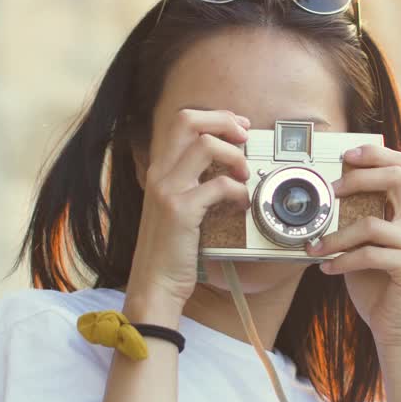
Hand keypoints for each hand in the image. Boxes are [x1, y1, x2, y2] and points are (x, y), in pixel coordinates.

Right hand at [122, 108, 251, 325]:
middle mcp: (159, 173)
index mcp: (159, 169)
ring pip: (206, 145)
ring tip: (244, 176)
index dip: (215, 117)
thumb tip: (227, 165)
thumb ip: (192, 183)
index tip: (239, 128)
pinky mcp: (180, 210)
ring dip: (235, 156)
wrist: (155, 284)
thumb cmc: (171, 249)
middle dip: (223, 121)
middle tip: (245, 138)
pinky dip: (239, 192)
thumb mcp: (176, 207)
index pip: (182, 120)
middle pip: (188, 120)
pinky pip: (219, 185)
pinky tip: (241, 205)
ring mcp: (167, 190)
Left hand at [305, 144, 400, 376]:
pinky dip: (342, 260)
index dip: (374, 154)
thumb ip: (358, 221)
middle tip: (330, 191)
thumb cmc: (378, 288)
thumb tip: (324, 197)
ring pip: (371, 223)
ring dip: (336, 235)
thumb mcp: (366, 247)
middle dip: (357, 178)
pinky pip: (370, 254)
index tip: (345, 156)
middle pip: (394, 178)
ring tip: (315, 247)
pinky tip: (327, 268)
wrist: (396, 331)